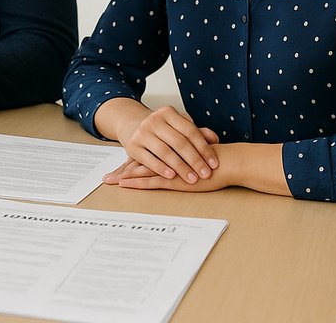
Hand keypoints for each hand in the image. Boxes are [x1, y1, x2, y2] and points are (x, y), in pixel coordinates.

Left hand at [104, 152, 233, 192]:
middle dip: (122, 170)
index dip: (132, 163)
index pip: (148, 156)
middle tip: (106, 177)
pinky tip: (124, 184)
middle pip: (140, 163)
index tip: (118, 169)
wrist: (228, 162)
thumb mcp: (198, 155)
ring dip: (124, 176)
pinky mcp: (173, 179)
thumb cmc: (216, 160)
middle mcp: (166, 157)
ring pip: (141, 171)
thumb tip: (186, 157)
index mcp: (170, 151)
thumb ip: (189, 154)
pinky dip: (136, 183)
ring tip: (109, 181)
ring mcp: (169, 168)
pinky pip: (151, 181)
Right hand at [107, 101, 219, 183]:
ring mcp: (142, 132)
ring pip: (164, 151)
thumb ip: (196, 132)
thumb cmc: (162, 130)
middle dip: (194, 160)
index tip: (214, 164)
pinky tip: (171, 176)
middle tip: (206, 174)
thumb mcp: (178, 126)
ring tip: (192, 179)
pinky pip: (148, 159)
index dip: (204, 148)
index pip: (190, 131)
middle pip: (179, 142)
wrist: (132, 126)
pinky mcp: (132, 145)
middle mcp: (154, 120)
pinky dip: (161, 168)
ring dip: (180, 167)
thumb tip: (215, 139)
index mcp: (168, 113)